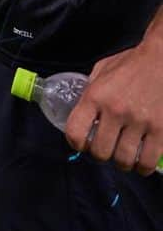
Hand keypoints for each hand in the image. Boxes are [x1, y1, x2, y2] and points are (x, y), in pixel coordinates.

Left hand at [65, 31, 162, 175]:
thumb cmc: (132, 63)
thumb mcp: (102, 70)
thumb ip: (91, 91)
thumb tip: (84, 114)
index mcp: (96, 95)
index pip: (75, 132)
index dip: (75, 143)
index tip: (81, 143)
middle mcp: (116, 111)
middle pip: (100, 152)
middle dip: (100, 154)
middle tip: (105, 148)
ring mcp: (140, 122)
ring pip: (123, 160)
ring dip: (121, 162)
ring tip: (122, 155)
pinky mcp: (161, 130)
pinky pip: (146, 162)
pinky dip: (141, 167)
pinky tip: (139, 160)